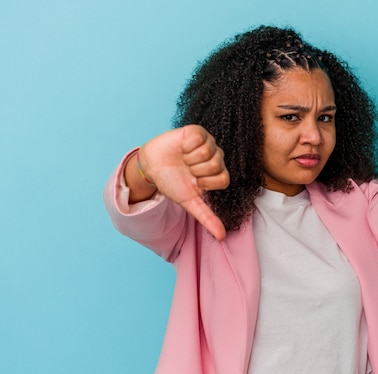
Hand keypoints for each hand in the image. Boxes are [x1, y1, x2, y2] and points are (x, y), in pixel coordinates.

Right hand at [138, 125, 229, 239]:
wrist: (152, 166)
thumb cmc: (173, 183)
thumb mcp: (190, 202)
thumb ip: (207, 218)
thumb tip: (222, 237)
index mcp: (217, 174)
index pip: (224, 179)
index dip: (206, 182)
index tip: (195, 182)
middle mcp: (216, 158)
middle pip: (216, 165)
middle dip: (196, 171)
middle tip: (187, 170)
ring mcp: (208, 143)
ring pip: (208, 151)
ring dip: (190, 159)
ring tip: (184, 159)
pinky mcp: (197, 132)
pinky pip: (199, 137)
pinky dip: (187, 145)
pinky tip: (182, 148)